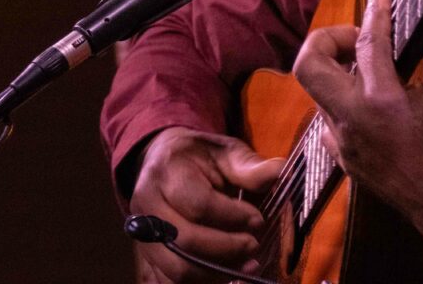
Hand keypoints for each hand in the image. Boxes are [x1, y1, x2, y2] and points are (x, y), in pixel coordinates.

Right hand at [130, 126, 284, 282]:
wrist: (162, 160)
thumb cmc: (199, 157)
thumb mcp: (226, 151)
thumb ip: (250, 167)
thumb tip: (280, 170)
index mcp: (166, 171)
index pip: (199, 204)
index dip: (233, 217)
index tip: (258, 220)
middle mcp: (146, 203)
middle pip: (184, 241)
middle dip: (226, 249)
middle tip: (254, 245)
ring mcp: (141, 232)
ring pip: (175, 269)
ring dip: (216, 273)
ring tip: (247, 265)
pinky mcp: (146, 255)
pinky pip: (168, 281)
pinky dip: (201, 283)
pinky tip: (225, 275)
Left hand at [292, 0, 422, 244]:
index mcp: (383, 102)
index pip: (366, 43)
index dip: (374, 13)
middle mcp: (352, 121)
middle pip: (308, 65)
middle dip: (326, 40)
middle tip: (357, 39)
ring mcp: (342, 143)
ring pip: (317, 93)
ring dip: (336, 72)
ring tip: (370, 69)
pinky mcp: (343, 160)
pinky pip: (329, 119)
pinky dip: (343, 102)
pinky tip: (371, 103)